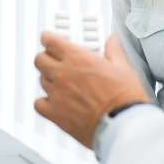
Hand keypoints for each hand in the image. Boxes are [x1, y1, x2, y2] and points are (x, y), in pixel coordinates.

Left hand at [34, 32, 149, 148]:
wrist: (122, 125)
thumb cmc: (124, 98)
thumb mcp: (123, 67)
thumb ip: (113, 50)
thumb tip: (112, 40)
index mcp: (79, 59)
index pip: (51, 41)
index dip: (48, 39)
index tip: (49, 39)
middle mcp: (64, 74)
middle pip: (40, 59)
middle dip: (46, 58)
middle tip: (54, 60)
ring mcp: (57, 94)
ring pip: (40, 80)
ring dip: (48, 79)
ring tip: (60, 82)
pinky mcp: (55, 114)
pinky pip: (38, 104)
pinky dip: (43, 102)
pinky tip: (53, 102)